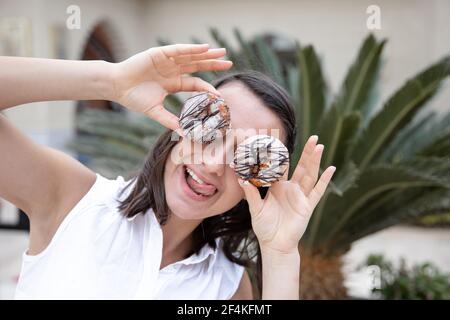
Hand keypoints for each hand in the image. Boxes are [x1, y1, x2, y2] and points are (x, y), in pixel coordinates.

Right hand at [111, 43, 232, 129]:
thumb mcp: (155, 111)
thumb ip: (170, 121)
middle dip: (213, 64)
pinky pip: (179, 50)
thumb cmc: (133, 98)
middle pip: (197, 66)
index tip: (219, 94)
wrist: (116, 87)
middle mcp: (172, 70)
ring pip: (191, 56)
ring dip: (206, 54)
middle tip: (229, 63)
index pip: (195, 83)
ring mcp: (166, 61)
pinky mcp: (159, 53)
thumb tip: (183, 134)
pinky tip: (205, 48)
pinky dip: (192, 49)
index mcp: (173, 83)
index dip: (207, 87)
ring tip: (222, 52)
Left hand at [239, 135, 335, 253]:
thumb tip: (242, 179)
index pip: (281, 167)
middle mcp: (291, 189)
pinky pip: (317, 192)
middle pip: (301, 167)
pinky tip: (330, 169)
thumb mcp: (256, 209)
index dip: (282, 155)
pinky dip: (324, 181)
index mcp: (278, 187)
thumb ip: (251, 194)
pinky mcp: (307, 206)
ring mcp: (301, 197)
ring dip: (315, 161)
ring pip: (310, 175)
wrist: (275, 244)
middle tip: (313, 137)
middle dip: (307, 153)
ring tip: (320, 147)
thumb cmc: (264, 227)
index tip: (285, 141)